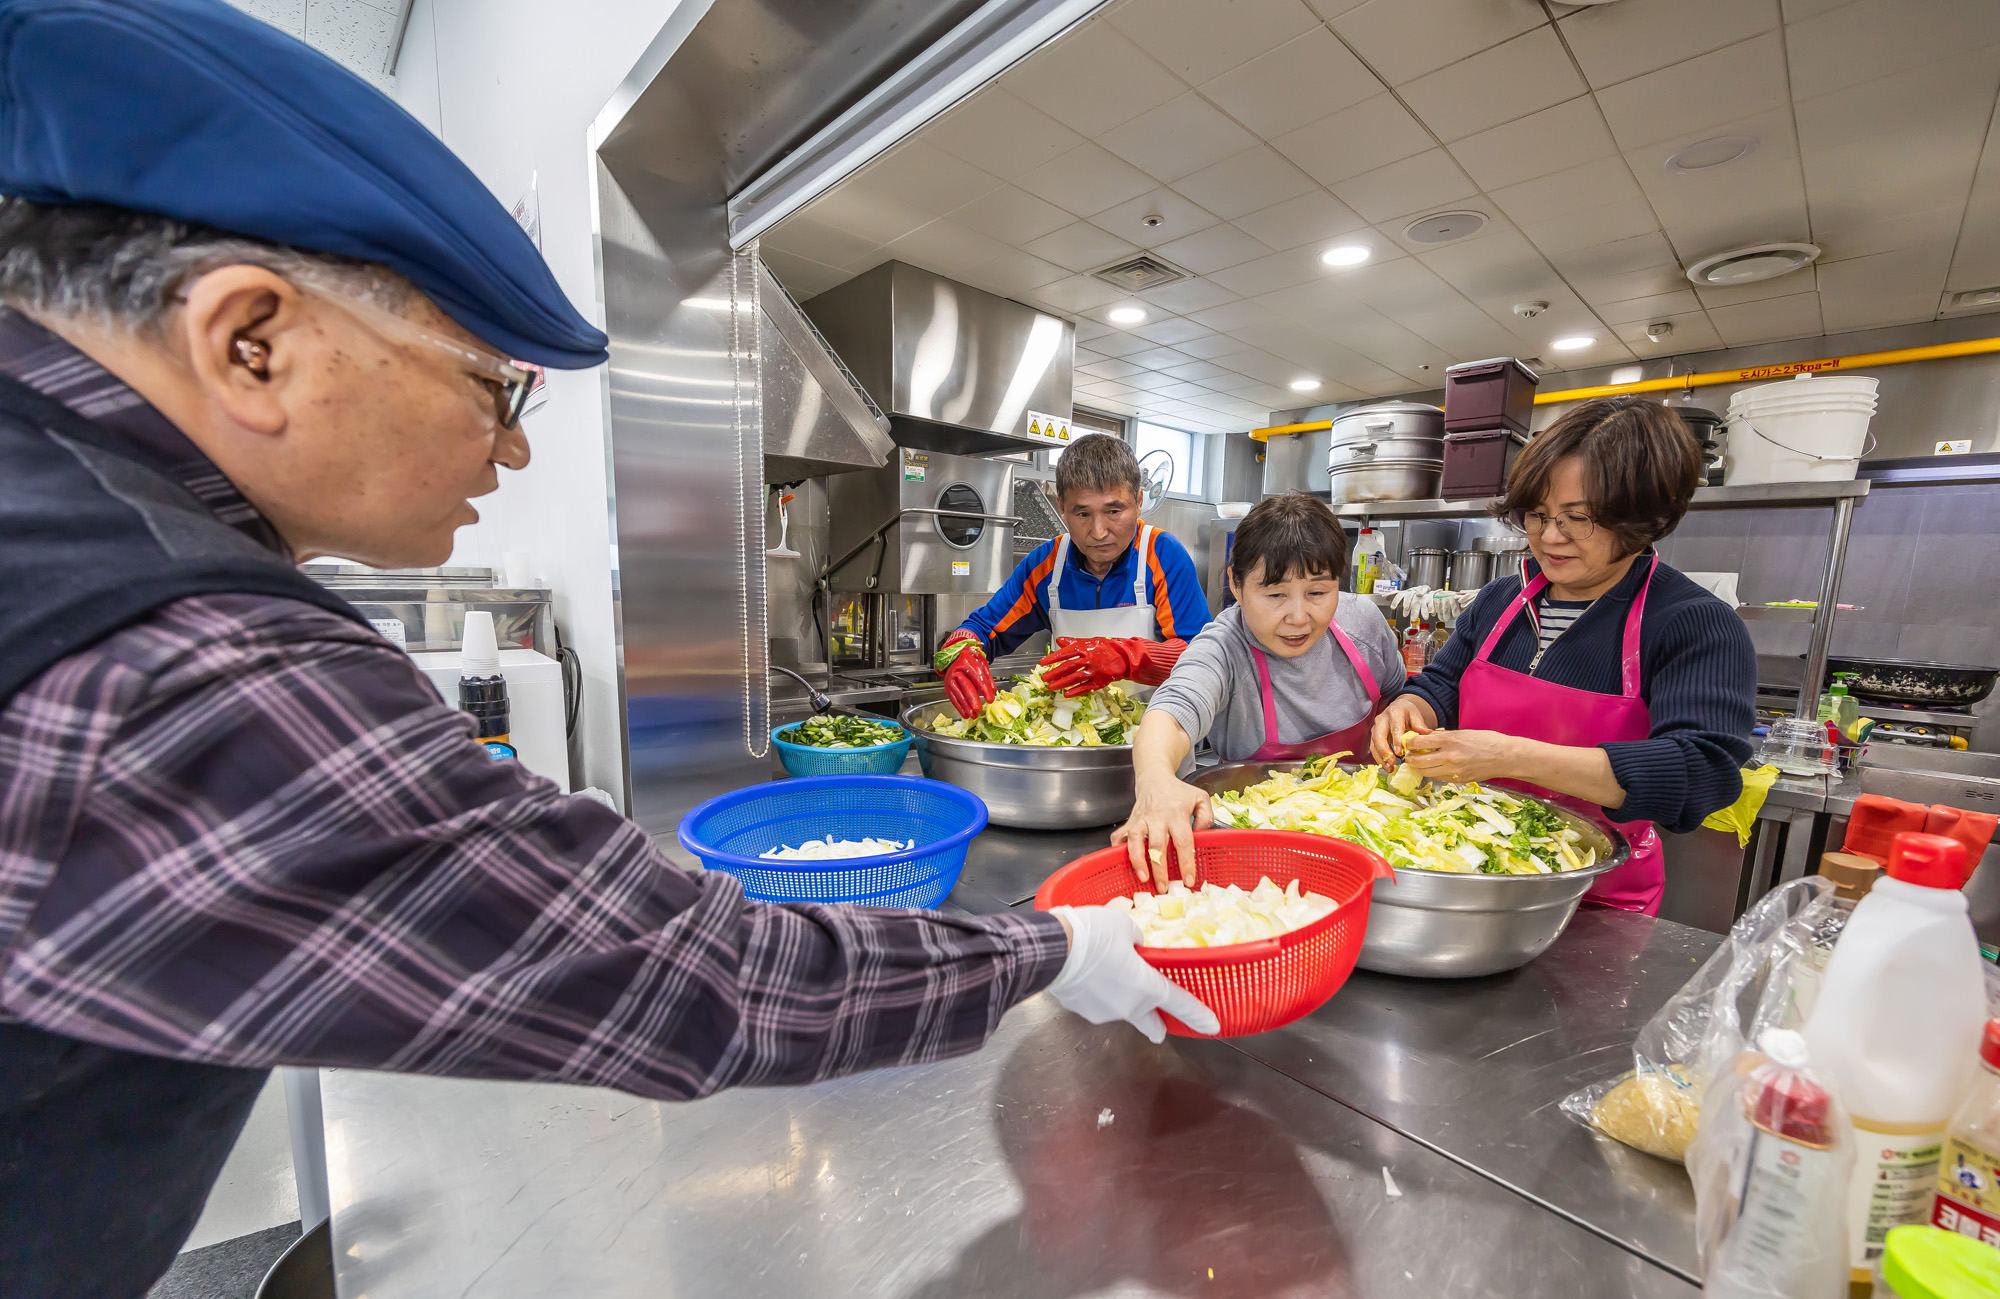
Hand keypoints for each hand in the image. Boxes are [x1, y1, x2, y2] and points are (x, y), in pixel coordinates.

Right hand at [937, 630, 995, 718]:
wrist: (955, 656)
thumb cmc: (970, 660)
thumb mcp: (982, 664)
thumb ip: (987, 677)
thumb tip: (993, 691)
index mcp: (968, 663)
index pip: (977, 678)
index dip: (984, 690)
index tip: (990, 700)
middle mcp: (958, 671)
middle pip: (966, 686)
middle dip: (973, 699)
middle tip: (979, 709)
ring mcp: (951, 679)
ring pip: (958, 694)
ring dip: (966, 706)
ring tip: (973, 715)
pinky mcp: (947, 687)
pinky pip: (953, 699)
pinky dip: (959, 708)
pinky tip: (965, 714)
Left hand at [1039, 637, 1184, 694]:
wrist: (1126, 657)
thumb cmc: (1107, 648)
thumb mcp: (1090, 641)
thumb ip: (1074, 642)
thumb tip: (1059, 640)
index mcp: (1085, 648)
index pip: (1066, 652)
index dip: (1053, 658)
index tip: (1043, 663)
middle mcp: (1089, 659)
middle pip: (1069, 667)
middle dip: (1055, 673)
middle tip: (1044, 678)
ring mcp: (1095, 671)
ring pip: (1075, 678)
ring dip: (1062, 683)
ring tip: (1051, 687)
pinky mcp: (1101, 681)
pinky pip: (1086, 687)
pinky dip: (1076, 691)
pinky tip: (1066, 694)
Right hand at [1044, 905, 1220, 1040]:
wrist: (1050, 948)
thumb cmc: (1094, 934)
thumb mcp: (1125, 926)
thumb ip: (1137, 940)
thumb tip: (1133, 946)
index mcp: (1147, 988)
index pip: (1181, 1004)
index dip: (1199, 1015)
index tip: (1212, 1026)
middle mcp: (1129, 1007)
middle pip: (1150, 1024)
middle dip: (1157, 1025)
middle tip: (1159, 1024)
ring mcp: (1103, 1013)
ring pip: (1120, 1009)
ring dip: (1120, 996)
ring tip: (1106, 970)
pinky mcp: (1080, 1010)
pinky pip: (1096, 1001)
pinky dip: (1097, 991)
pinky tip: (1088, 972)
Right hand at [1111, 773, 1207, 889]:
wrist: (1155, 778)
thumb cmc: (1178, 792)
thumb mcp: (1200, 798)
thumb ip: (1206, 817)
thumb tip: (1202, 835)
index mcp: (1177, 814)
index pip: (1183, 841)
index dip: (1186, 862)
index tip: (1188, 880)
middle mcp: (1157, 818)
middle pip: (1157, 845)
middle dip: (1160, 869)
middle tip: (1164, 888)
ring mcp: (1141, 820)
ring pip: (1135, 841)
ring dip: (1137, 860)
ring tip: (1143, 878)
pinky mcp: (1129, 821)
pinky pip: (1119, 835)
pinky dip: (1117, 848)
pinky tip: (1120, 861)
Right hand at [1369, 694, 1437, 764]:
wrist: (1397, 708)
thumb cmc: (1407, 713)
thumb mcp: (1415, 715)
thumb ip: (1420, 724)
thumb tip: (1427, 733)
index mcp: (1394, 713)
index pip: (1394, 728)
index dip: (1396, 741)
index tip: (1400, 752)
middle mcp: (1381, 720)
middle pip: (1379, 736)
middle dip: (1384, 751)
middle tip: (1392, 762)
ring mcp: (1375, 728)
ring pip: (1374, 744)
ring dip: (1381, 757)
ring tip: (1390, 768)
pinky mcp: (1373, 736)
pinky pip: (1373, 749)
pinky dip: (1379, 758)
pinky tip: (1387, 766)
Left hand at [1400, 728, 1521, 783]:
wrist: (1506, 757)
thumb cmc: (1487, 741)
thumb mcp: (1463, 733)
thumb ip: (1443, 737)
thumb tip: (1425, 739)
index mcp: (1450, 740)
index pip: (1419, 743)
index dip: (1410, 744)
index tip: (1408, 744)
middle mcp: (1450, 756)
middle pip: (1418, 761)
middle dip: (1410, 759)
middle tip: (1409, 756)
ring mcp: (1454, 770)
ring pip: (1426, 772)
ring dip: (1419, 768)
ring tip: (1419, 762)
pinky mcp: (1459, 780)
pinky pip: (1439, 777)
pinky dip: (1434, 773)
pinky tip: (1435, 767)